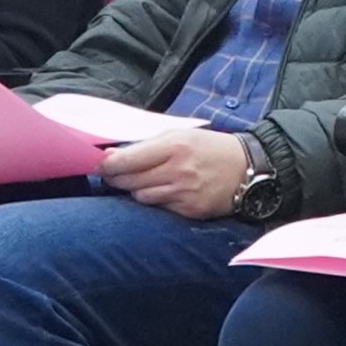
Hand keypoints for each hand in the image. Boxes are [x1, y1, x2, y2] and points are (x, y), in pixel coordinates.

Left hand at [101, 124, 256, 217]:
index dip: (108, 165)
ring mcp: (185, 193)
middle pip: (130, 181)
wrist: (248, 168)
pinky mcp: (190, 211)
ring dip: (134, 190)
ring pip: (141, 197)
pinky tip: (162, 191)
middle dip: (116, 178)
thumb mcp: (180, 135)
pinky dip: (156, 200)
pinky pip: (160, 207)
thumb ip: (146, 145)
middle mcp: (178, 170)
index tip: (97, 165)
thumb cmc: (209, 147)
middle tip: (111, 174)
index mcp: (174, 146)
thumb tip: (112, 156)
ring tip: (139, 181)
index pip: (129, 159)